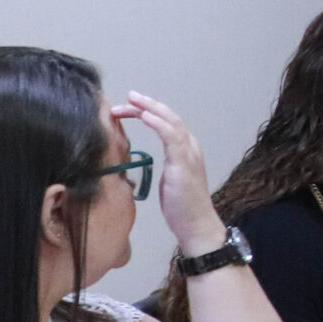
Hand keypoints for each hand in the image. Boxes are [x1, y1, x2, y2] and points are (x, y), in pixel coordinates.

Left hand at [115, 93, 225, 259]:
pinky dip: (157, 123)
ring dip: (149, 108)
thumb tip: (134, 160)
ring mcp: (189, 153)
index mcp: (185, 150)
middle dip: (147, 104)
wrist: (195, 224)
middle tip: (127, 96)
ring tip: (131, 101)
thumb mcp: (167, 180)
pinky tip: (144, 116)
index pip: (166, 123)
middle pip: (169, 116)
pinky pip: (171, 136)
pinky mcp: (184, 163)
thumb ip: (157, 165)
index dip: (147, 112)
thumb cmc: (181, 207)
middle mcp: (190, 147)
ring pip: (170, 121)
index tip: (127, 108)